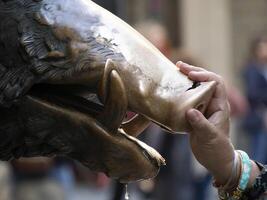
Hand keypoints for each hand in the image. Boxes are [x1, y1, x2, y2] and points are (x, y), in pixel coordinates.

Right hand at [177, 61, 233, 184]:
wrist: (215, 160)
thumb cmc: (216, 149)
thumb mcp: (209, 136)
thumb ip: (200, 124)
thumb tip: (190, 111)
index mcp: (220, 106)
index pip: (217, 83)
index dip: (204, 75)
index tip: (190, 74)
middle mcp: (212, 104)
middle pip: (205, 81)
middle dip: (193, 72)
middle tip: (178, 66)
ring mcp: (203, 108)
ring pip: (196, 89)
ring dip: (185, 80)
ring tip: (174, 72)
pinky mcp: (195, 114)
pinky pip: (188, 99)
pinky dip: (180, 92)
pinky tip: (171, 90)